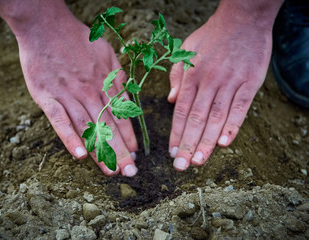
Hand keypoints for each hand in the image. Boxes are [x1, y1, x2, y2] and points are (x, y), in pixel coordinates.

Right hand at [12, 6, 137, 175]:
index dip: (129, 136)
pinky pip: (60, 120)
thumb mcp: (107, 53)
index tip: (136, 153)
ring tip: (110, 171)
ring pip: (87, 127)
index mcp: (105, 83)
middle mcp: (90, 92)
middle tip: (130, 172)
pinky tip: (80, 156)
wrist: (47, 27)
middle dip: (121, 151)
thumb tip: (129, 99)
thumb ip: (118, 77)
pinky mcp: (47, 96)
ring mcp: (68, 95)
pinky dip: (70, 138)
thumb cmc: (78, 40)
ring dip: (100, 151)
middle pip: (108, 126)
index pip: (120, 115)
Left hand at [167, 0, 281, 170]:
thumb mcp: (186, 50)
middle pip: (196, 119)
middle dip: (187, 145)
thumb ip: (177, 76)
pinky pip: (240, 109)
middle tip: (181, 166)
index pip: (181, 111)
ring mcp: (230, 83)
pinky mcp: (250, 83)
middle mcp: (208, 82)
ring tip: (198, 161)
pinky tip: (224, 143)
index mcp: (192, 76)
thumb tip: (172, 101)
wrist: (242, 19)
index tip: (171, 152)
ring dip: (206, 142)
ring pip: (216, 118)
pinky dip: (232, 127)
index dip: (175, 133)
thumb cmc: (212, 36)